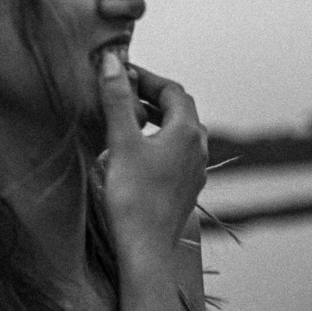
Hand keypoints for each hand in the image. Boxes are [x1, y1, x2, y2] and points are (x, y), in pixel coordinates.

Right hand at [97, 53, 207, 263]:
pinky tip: (136, 150)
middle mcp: (199, 148)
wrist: (147, 249)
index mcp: (188, 132)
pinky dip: (158, 140)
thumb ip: (117, 99)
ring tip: (127, 117)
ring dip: (155, 118)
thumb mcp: (121, 142)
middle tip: (122, 90)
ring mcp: (196, 169)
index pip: (171, 89)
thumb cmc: (134, 198)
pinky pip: (177, 153)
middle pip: (179, 109)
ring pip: (179, 131)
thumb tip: (112, 60)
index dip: (146, 76)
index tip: (121, 72)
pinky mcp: (187, 187)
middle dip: (151, 95)